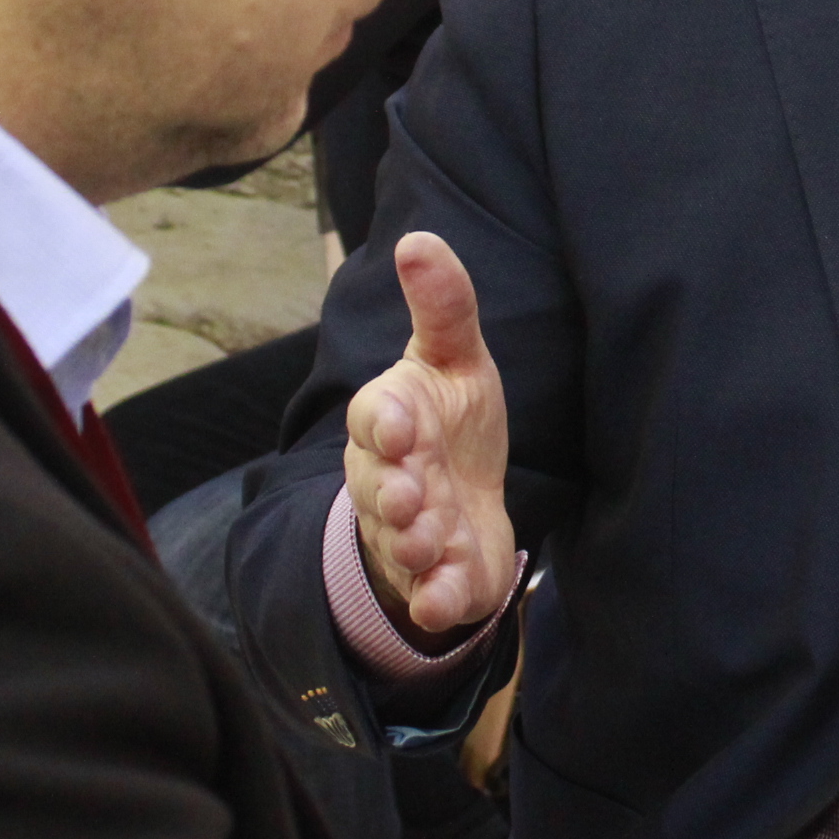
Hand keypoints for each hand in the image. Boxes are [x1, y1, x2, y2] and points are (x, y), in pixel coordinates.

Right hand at [343, 233, 518, 638]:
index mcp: (390, 420)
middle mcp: (388, 479)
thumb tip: (418, 238)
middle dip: (392, 492)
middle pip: (377, 487)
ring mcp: (408, 534)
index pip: (374, 418)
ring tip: (431, 538)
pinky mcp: (437, 579)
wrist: (464, 500)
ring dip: (414, 543)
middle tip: (410, 494)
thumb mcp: (457, 359)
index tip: (402, 423)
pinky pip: (429, 594)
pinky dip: (436, 600)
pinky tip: (444, 601)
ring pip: (399, 542)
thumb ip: (444, 307)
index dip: (385, 422)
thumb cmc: (453, 422)